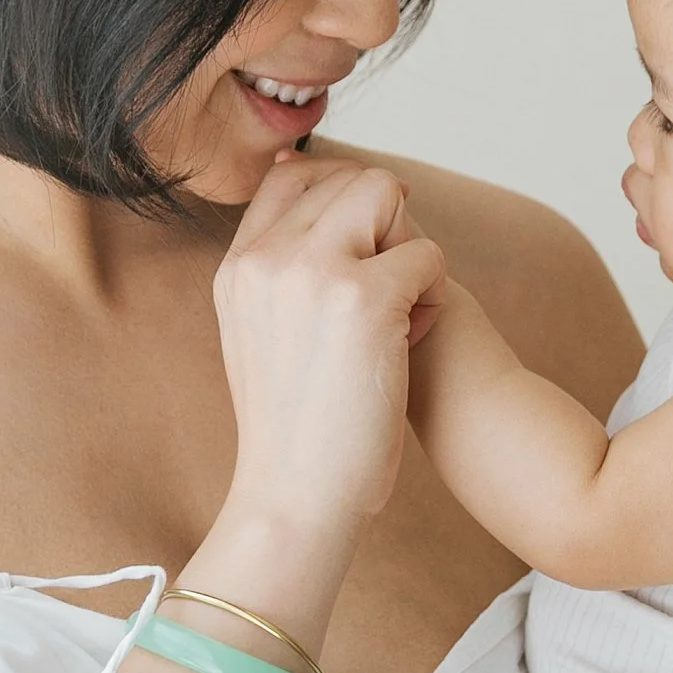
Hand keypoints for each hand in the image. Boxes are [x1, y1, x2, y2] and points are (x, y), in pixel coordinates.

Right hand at [214, 153, 446, 541]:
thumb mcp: (261, 335)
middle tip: (388, 295)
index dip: (343, 197)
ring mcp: (312, 271)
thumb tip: (316, 203)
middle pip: (349, 179)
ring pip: (388, 197)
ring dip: (409, 250)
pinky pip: (427, 254)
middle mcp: (266, 258)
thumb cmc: (296, 429)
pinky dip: (435, 294)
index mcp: (237, 267)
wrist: (297, 496)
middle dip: (384, 225)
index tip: (368, 245)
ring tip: (399, 316)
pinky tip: (412, 341)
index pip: (289, 176)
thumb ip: (283, 273)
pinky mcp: (364, 296)